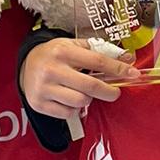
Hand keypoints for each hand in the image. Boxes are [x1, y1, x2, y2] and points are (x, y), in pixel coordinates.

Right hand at [20, 38, 137, 122]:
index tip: (133, 74)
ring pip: (80, 102)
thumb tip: (128, 59)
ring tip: (83, 92)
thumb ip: (101, 52)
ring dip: (87, 99)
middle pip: (91, 86)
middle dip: (109, 92)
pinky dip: (74, 109)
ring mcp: (44, 88)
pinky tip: (69, 99)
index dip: (118, 69)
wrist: (26, 64)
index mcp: (63, 52)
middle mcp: (52, 70)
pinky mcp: (39, 104)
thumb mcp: (75, 46)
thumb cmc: (56, 55)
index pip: (97, 62)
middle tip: (114, 93)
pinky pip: (68, 113)